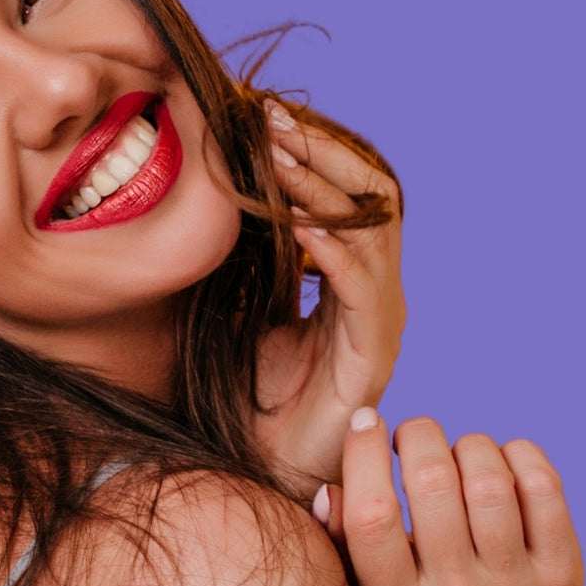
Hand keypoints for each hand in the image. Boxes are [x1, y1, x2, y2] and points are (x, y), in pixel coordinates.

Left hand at [252, 103, 404, 496]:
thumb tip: (205, 198)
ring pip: (370, 233)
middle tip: (272, 118)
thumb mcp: (240, 311)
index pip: (348, 194)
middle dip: (322, 153)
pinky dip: (332, 249)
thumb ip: (243, 261)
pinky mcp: (373, 355)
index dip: (313, 151)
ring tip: (278, 156)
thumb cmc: (250, 396)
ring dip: (322, 189)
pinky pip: (360, 288)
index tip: (264, 115)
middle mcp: (376, 293)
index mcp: (349, 279)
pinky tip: (299, 224)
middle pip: (370, 198)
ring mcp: (380, 322)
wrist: (262, 470)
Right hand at [316, 410, 582, 585]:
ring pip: (488, 478)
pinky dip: (517, 454)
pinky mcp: (562, 573)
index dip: (362, 454)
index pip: (371, 517)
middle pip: (431, 483)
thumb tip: (330, 490)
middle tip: (414, 435)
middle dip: (419, 435)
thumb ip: (345, 539)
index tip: (364, 422)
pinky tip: (501, 463)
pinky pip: (540, 485)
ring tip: (460, 455)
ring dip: (468, 445)